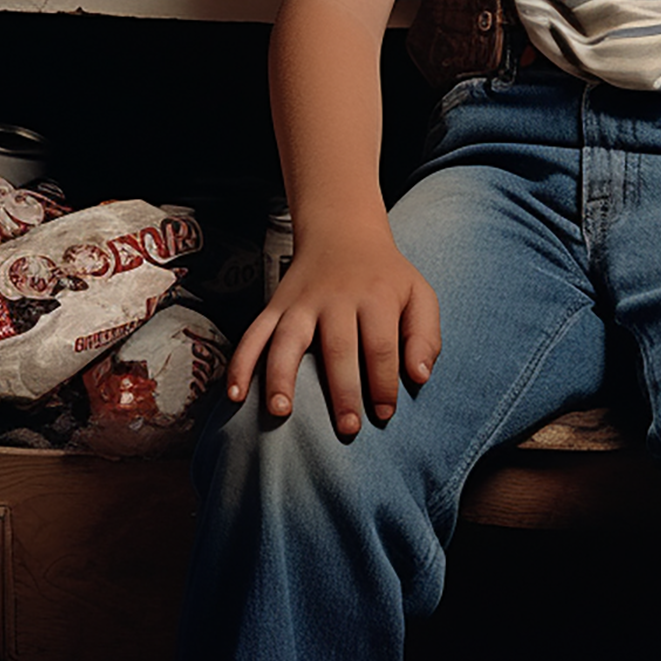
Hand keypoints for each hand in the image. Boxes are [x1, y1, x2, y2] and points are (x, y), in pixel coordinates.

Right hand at [225, 219, 440, 436]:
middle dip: (342, 390)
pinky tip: (234, 394)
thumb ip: (426, 335)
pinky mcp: (276, 305)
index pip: (381, 345)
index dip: (384, 382)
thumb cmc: (386, 276)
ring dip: (281, 375)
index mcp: (376, 296)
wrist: (343, 231)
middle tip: (347, 428)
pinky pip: (253, 333)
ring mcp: (302, 302)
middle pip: (338, 346)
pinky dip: (241, 362)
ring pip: (287, 338)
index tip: (384, 415)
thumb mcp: (419, 294)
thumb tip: (420, 377)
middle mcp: (336, 298)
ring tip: (280, 412)